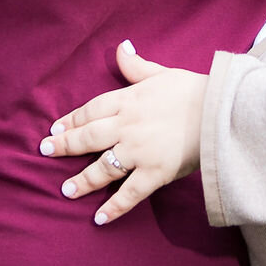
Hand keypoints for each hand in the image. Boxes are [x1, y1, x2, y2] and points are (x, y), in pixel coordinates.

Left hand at [41, 41, 208, 224]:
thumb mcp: (161, 72)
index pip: (90, 111)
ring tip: (65, 191)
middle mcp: (126, 126)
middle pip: (87, 137)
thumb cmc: (194, 90)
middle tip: (45, 152)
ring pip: (101, 168)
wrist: (220, 112)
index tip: (55, 127)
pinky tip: (98, 218)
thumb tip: (121, 47)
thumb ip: (136, 66)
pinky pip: (128, 193)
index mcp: (127, 101)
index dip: (71, 120)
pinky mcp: (154, 173)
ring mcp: (138, 151)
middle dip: (64, 146)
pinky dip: (113, 207)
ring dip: (82, 180)